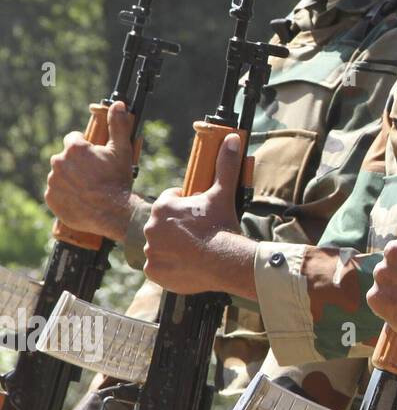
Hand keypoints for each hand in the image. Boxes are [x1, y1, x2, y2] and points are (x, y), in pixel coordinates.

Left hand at [45, 100, 134, 239]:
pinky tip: (80, 198)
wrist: (113, 212)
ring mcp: (53, 181)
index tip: (95, 156)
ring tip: (88, 188)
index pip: (73, 138)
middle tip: (95, 174)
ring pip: (60, 174)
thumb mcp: (122, 150)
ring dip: (70, 178)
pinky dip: (65, 193)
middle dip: (77, 163)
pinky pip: (56, 192)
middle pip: (65, 157)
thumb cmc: (118, 180)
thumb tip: (119, 104)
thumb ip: (118, 125)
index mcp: (74, 149)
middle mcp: (59, 162)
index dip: (86, 146)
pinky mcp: (51, 198)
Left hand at [143, 133, 255, 296]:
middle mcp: (150, 227)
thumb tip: (232, 138)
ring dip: (171, 246)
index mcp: (163, 207)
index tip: (199, 214)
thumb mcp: (223, 193)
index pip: (170, 202)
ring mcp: (150, 251)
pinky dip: (168, 266)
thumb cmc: (222, 225)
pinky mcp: (153, 271)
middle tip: (198, 233)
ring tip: (193, 250)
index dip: (186, 206)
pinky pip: (157, 266)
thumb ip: (225, 165)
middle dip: (177, 227)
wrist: (225, 261)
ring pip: (159, 245)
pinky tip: (185, 264)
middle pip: (163, 224)